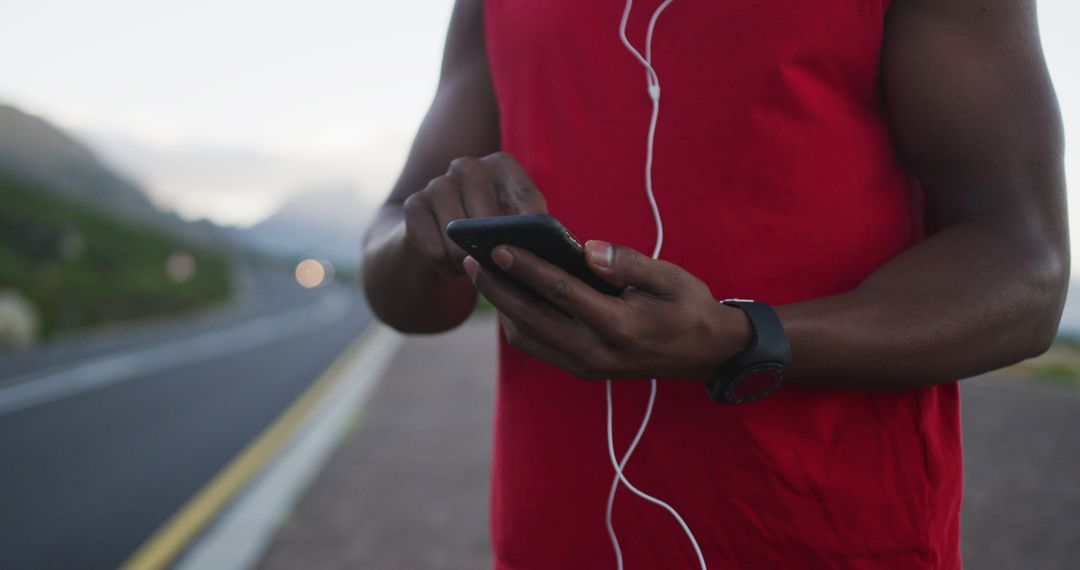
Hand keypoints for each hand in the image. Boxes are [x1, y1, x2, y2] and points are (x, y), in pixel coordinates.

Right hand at [404, 151, 546, 275]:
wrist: (438, 228)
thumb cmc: (490, 227)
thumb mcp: (514, 222)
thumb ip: (529, 230)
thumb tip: (541, 252)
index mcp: (502, 165)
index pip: (526, 197)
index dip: (533, 228)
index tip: (538, 252)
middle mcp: (469, 166)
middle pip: (489, 221)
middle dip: (496, 254)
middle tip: (498, 269)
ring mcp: (438, 183)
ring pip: (460, 239)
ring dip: (469, 263)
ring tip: (476, 267)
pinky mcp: (414, 204)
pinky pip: (437, 250)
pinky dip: (447, 266)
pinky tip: (453, 265)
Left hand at [463, 240, 752, 380]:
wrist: (706, 353)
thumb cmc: (688, 307)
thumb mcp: (670, 278)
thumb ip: (629, 263)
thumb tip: (588, 248)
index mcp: (618, 326)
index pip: (562, 293)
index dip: (527, 269)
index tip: (498, 247)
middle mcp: (596, 352)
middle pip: (532, 318)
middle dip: (498, 289)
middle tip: (470, 260)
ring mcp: (586, 365)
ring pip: (528, 337)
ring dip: (502, 307)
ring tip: (482, 275)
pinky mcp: (582, 369)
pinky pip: (538, 346)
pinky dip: (517, 322)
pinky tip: (508, 296)